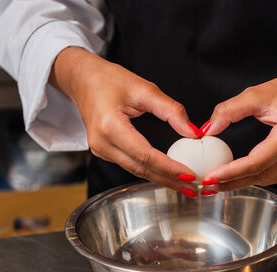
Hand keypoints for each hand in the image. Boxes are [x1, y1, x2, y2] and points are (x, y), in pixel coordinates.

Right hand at [49, 47, 200, 195]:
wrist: (83, 79)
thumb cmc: (110, 80)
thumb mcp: (145, 88)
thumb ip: (171, 110)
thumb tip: (193, 132)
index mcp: (109, 125)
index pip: (145, 155)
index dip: (169, 168)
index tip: (189, 175)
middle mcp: (102, 142)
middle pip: (140, 169)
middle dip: (168, 180)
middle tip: (192, 187)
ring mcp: (100, 150)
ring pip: (135, 170)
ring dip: (160, 178)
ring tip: (184, 184)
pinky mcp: (103, 151)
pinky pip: (130, 165)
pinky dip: (149, 171)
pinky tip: (166, 173)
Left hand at [202, 57, 276, 190]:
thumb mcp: (256, 94)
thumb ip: (229, 110)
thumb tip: (208, 129)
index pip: (255, 163)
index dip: (231, 172)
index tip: (210, 177)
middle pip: (260, 176)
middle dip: (232, 183)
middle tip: (207, 185)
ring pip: (267, 179)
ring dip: (242, 183)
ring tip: (218, 183)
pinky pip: (274, 175)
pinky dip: (255, 177)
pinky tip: (238, 176)